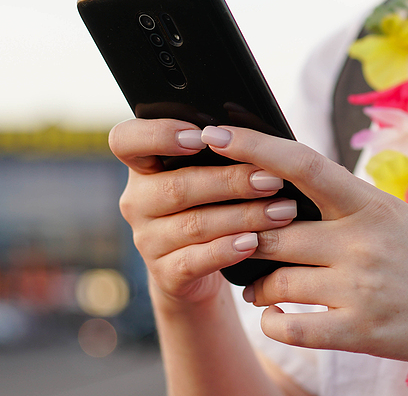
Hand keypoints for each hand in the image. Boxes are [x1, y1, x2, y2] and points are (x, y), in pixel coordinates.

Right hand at [109, 118, 298, 306]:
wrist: (200, 267)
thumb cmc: (213, 204)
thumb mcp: (209, 174)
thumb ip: (220, 152)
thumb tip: (258, 134)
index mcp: (144, 166)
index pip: (126, 140)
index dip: (159, 135)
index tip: (202, 136)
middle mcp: (137, 201)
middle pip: (177, 187)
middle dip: (231, 181)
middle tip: (273, 179)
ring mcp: (147, 240)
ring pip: (193, 224)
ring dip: (243, 216)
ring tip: (282, 210)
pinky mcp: (164, 274)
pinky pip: (195, 261)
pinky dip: (227, 250)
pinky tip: (253, 242)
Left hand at [198, 125, 407, 373]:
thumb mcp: (401, 219)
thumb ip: (349, 210)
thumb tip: (288, 202)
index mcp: (373, 203)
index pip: (302, 164)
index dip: (254, 147)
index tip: (215, 136)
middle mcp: (363, 241)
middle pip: (271, 232)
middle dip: (242, 237)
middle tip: (233, 239)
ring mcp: (362, 288)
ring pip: (274, 281)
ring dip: (256, 286)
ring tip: (260, 288)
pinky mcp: (362, 332)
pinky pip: (290, 327)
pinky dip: (275, 322)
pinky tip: (280, 318)